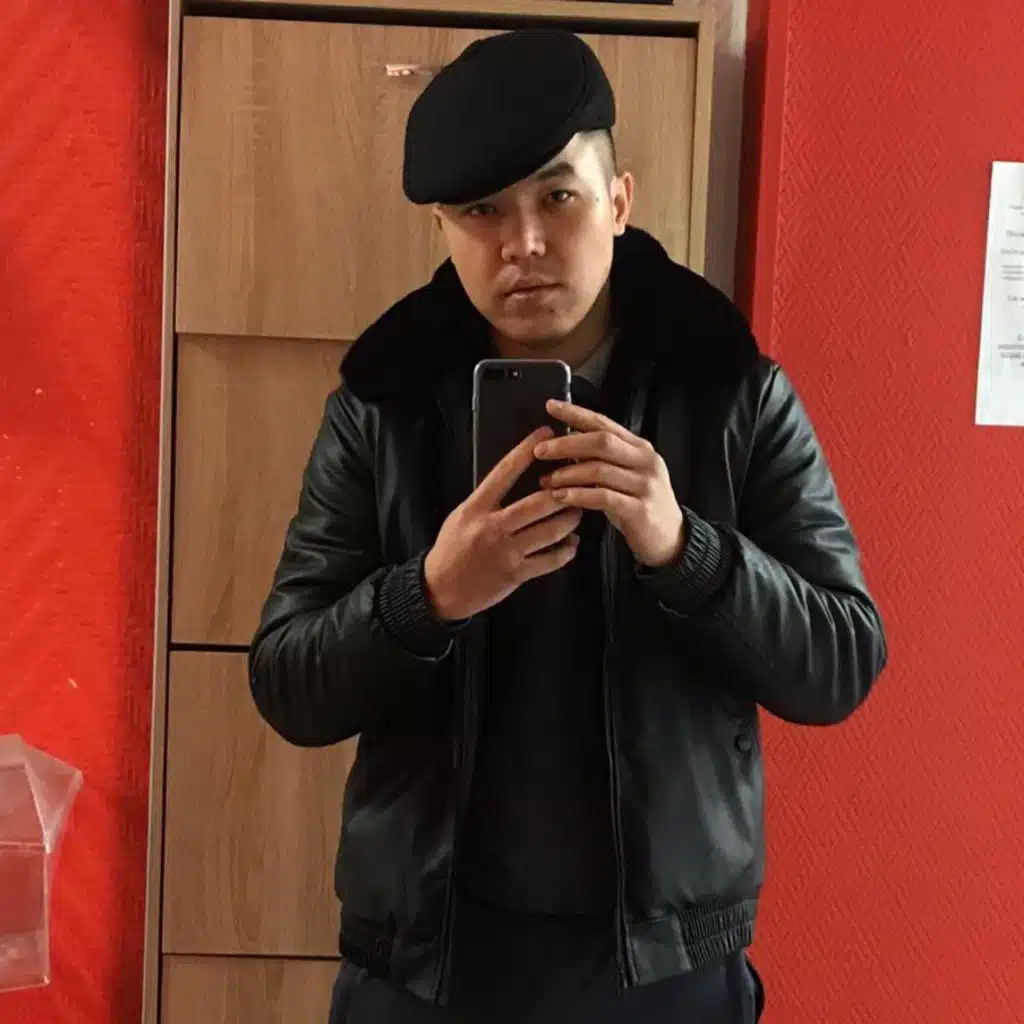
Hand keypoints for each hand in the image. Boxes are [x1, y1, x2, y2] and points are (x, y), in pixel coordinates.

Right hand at [423, 427, 582, 620]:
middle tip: (578, 483)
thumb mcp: (463, 515)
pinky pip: (551, 560)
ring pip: (550, 531)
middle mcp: (492, 528)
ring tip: (577, 512)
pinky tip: (571, 542)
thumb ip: (488, 499)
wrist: (441, 589)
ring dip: (570, 520)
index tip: (546, 433)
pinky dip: (566, 549)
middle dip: (563, 492)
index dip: (527, 450)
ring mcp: (506, 552)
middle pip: (538, 503)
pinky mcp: (516, 574)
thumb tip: (516, 477)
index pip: (504, 472)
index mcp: (476, 508)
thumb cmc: (453, 547)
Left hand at [536, 400, 684, 567]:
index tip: (551, 406)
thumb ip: (602, 459)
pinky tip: (560, 497)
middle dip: (567, 444)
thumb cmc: (638, 505)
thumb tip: (566, 442)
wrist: (669, 540)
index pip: (604, 424)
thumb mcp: (624, 476)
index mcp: (640, 448)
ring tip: (546, 480)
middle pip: (601, 442)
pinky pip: (604, 497)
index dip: (577, 413)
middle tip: (540, 450)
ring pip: (600, 470)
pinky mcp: (640, 509)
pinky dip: (579, 495)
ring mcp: (645, 485)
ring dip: (568, 474)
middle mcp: (645, 461)